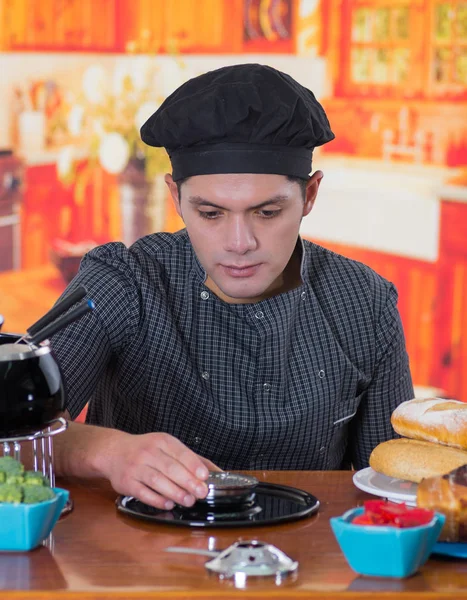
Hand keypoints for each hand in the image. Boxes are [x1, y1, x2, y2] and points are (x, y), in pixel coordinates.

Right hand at [102, 430, 220, 509]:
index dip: (193, 465)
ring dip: (175, 492)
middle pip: (170, 468)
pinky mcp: (127, 482)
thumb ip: (192, 458)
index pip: (180, 452)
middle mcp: (148, 452)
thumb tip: (217, 471)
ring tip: (188, 500)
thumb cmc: (146, 450)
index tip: (204, 476)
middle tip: (201, 492)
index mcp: (162, 441)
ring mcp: (136, 467)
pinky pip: (143, 493)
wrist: (114, 452)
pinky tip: (168, 504)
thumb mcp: (168, 446)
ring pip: (158, 481)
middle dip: (188, 481)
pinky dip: (157, 500)